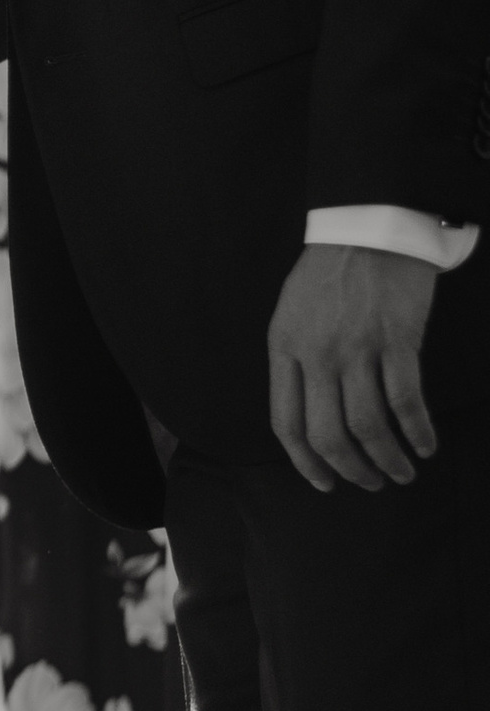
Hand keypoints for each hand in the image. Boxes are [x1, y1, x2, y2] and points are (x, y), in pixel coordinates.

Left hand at [267, 243, 439, 491]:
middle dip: (350, 470)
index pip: (285, 423)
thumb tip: (308, 416)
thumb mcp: (291, 315)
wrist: (367, 226)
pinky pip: (406, 400)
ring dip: (387, 459)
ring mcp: (357, 348)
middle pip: (328, 434)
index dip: (304, 462)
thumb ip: (294, 362)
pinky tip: (425, 446)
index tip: (324, 482)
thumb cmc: (329, 272)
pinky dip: (417, 431)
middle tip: (369, 484)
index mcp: (284, 349)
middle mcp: (316, 354)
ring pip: (369, 425)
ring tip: (400, 474)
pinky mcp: (397, 339)